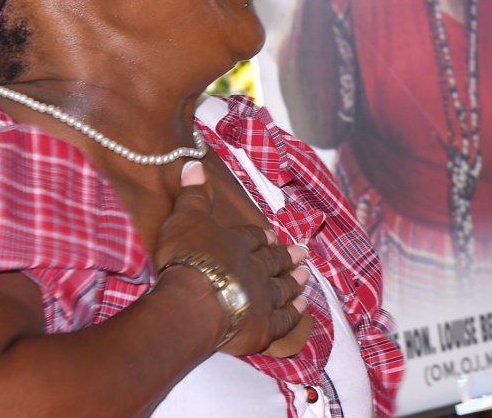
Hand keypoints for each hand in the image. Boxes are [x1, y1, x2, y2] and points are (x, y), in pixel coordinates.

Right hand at [154, 161, 309, 356]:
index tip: (272, 235)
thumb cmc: (188, 258)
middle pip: (273, 261)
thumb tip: (193, 164)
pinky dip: (294, 314)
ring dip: (293, 281)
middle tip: (302, 252)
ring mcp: (263, 299)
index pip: (253, 237)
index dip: (262, 236)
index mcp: (238, 244)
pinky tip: (302, 308)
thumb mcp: (185, 218)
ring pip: (282, 288)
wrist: (195, 302)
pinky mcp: (264, 327)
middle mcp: (256, 269)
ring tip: (305, 275)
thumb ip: (192, 195)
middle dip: (286, 257)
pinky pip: (284, 320)